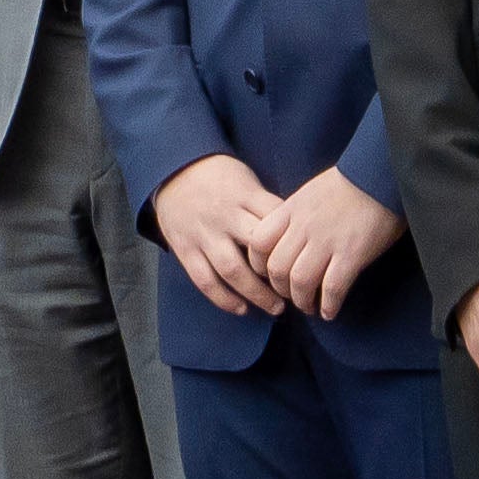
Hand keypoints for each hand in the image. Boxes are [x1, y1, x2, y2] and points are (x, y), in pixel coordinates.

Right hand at [148, 153, 287, 321]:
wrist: (173, 170)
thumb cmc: (220, 177)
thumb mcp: (247, 180)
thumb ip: (266, 206)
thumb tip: (296, 236)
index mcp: (244, 195)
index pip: (275, 221)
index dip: (292, 244)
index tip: (305, 260)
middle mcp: (224, 216)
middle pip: (256, 248)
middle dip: (278, 274)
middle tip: (295, 290)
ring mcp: (203, 234)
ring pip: (232, 270)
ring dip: (256, 293)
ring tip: (275, 308)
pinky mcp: (185, 249)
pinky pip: (205, 280)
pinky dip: (224, 299)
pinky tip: (242, 308)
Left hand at [263, 168, 406, 320]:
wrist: (380, 173)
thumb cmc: (350, 182)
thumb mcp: (311, 192)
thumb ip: (296, 215)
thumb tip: (288, 240)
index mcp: (292, 209)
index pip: (258, 241)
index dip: (259, 264)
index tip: (270, 274)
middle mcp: (304, 226)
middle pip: (277, 268)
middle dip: (281, 289)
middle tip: (292, 295)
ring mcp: (327, 240)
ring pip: (300, 282)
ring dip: (303, 301)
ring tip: (311, 307)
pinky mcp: (352, 254)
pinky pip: (332, 289)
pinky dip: (328, 305)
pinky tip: (330, 311)